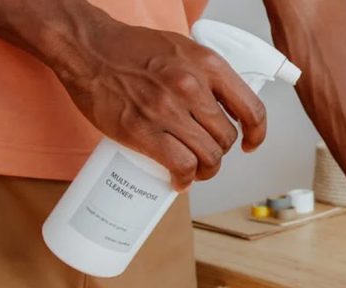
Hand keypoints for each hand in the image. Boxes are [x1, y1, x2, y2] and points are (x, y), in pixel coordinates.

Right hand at [53, 21, 265, 189]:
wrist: (88, 48)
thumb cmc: (131, 48)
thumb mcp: (183, 50)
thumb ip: (206, 75)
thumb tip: (225, 105)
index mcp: (207, 65)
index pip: (251, 108)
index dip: (256, 134)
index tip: (250, 143)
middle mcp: (191, 86)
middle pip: (226, 138)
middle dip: (220, 152)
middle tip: (206, 154)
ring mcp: (167, 110)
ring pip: (207, 156)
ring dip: (204, 170)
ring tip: (194, 169)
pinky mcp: (142, 130)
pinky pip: (179, 165)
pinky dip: (184, 179)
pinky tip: (179, 180)